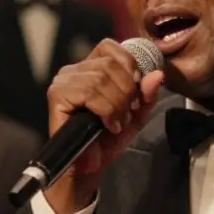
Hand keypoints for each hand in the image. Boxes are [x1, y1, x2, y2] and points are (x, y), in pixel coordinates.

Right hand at [44, 39, 165, 213]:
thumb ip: (146, 95)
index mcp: (89, 68)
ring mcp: (63, 81)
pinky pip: (89, 93)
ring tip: (115, 123)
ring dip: (116, 104)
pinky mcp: (57, 95)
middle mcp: (73, 70)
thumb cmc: (105, 140)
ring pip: (101, 78)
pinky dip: (105, 110)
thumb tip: (156, 74)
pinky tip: (106, 124)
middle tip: (125, 115)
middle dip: (126, 92)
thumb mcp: (134, 115)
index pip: (110, 46)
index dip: (128, 64)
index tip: (135, 90)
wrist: (87, 167)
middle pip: (109, 64)